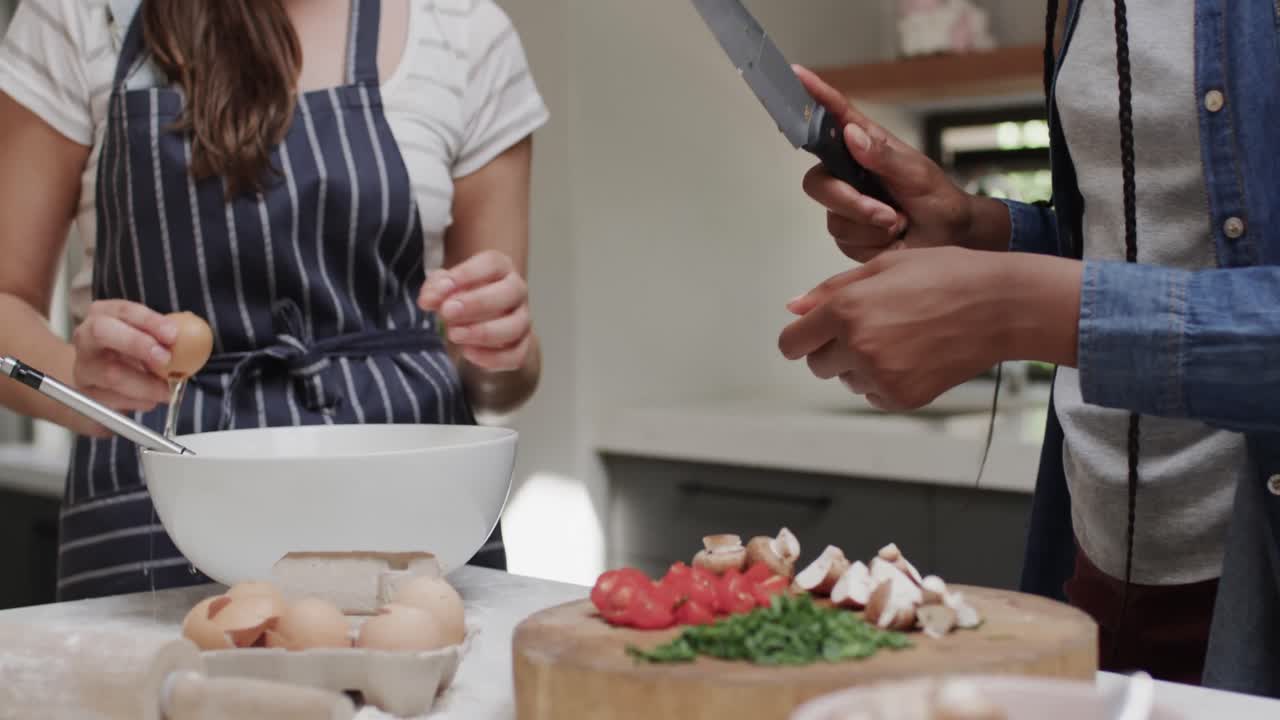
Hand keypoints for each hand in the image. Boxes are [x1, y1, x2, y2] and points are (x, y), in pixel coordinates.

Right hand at [71, 300, 177, 417]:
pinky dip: (139, 402)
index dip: (149, 321)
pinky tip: (150, 399)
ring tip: (166, 390)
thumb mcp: (148, 339)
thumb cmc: (129, 354)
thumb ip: (166, 336)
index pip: (124, 310)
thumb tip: (194, 336)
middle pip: (103, 332)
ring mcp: (83, 367)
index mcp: (104, 314)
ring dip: (147, 385)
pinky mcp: (84, 395)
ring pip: (111, 374)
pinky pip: (113, 401)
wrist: (99, 383)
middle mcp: (87, 337)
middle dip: (137, 343)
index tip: (173, 334)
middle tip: (165, 359)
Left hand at [418, 250, 531, 371]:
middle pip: (509, 292)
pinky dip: (492, 357)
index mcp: (500, 269)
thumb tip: (428, 300)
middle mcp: (516, 291)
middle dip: (477, 303)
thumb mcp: (446, 287)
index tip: (444, 286)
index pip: (492, 264)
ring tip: (453, 334)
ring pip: (515, 326)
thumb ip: (435, 289)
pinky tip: (468, 353)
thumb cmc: (462, 298)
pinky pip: (515, 354)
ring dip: (483, 332)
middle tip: (447, 311)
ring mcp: (522, 320)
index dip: (467, 274)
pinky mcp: (522, 347)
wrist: (482, 324)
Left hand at [779, 248, 1012, 410]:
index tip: (813, 335)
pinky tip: (913, 356)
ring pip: (846, 380)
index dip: (801, 337)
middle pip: (816, 365)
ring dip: (860, 365)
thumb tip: (794, 308)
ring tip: (899, 338)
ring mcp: (880, 376)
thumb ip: (831, 291)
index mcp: (846, 309)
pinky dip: (884, 382)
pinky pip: (873, 396)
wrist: (1000, 306)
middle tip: (870, 328)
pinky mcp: (902, 397)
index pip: (792, 343)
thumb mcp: (884, 267)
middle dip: (832, 349)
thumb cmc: (947, 276)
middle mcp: (857, 346)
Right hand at [794, 66, 980, 261]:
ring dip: (870, 226)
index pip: (834, 117)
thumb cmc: (936, 197)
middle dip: (850, 203)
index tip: (797, 75)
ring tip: (898, 223)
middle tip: (887, 215)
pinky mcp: (847, 233)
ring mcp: (845, 204)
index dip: (814, 97)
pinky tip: (891, 237)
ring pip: (834, 218)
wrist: (948, 236)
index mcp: (864, 145)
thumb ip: (883, 156)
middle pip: (818, 183)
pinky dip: (872, 243)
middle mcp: (847, 172)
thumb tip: (851, 135)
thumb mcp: (916, 173)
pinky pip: (844, 240)